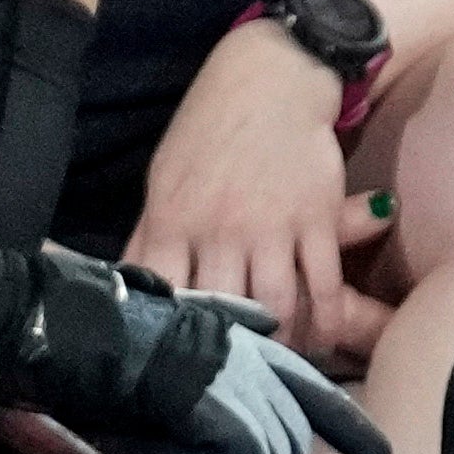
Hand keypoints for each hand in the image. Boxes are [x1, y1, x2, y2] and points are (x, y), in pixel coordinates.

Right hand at [0, 248, 391, 453]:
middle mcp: (242, 350)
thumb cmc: (84, 334)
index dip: (344, 419)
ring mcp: (228, 372)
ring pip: (282, 453)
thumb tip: (251, 340)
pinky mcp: (209, 400)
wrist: (45, 322)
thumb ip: (205, 343)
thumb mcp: (154, 339)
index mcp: (232, 335)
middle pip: (297, 427)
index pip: (306, 380)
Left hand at [124, 26, 391, 363]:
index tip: (178, 359)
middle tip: (237, 373)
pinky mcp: (317, 220)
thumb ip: (149, 237)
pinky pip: (323, 285)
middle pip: (222, 309)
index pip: (164, 292)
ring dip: (280, 343)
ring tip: (280, 362)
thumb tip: (127, 287)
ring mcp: (272, 226)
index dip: (171, 332)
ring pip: (276, 307)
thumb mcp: (164, 180)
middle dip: (229, 348)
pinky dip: (326, 321)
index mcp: (173, 219)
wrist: (271, 81)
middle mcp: (220, 228)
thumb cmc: (208, 132)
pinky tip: (325, 340)